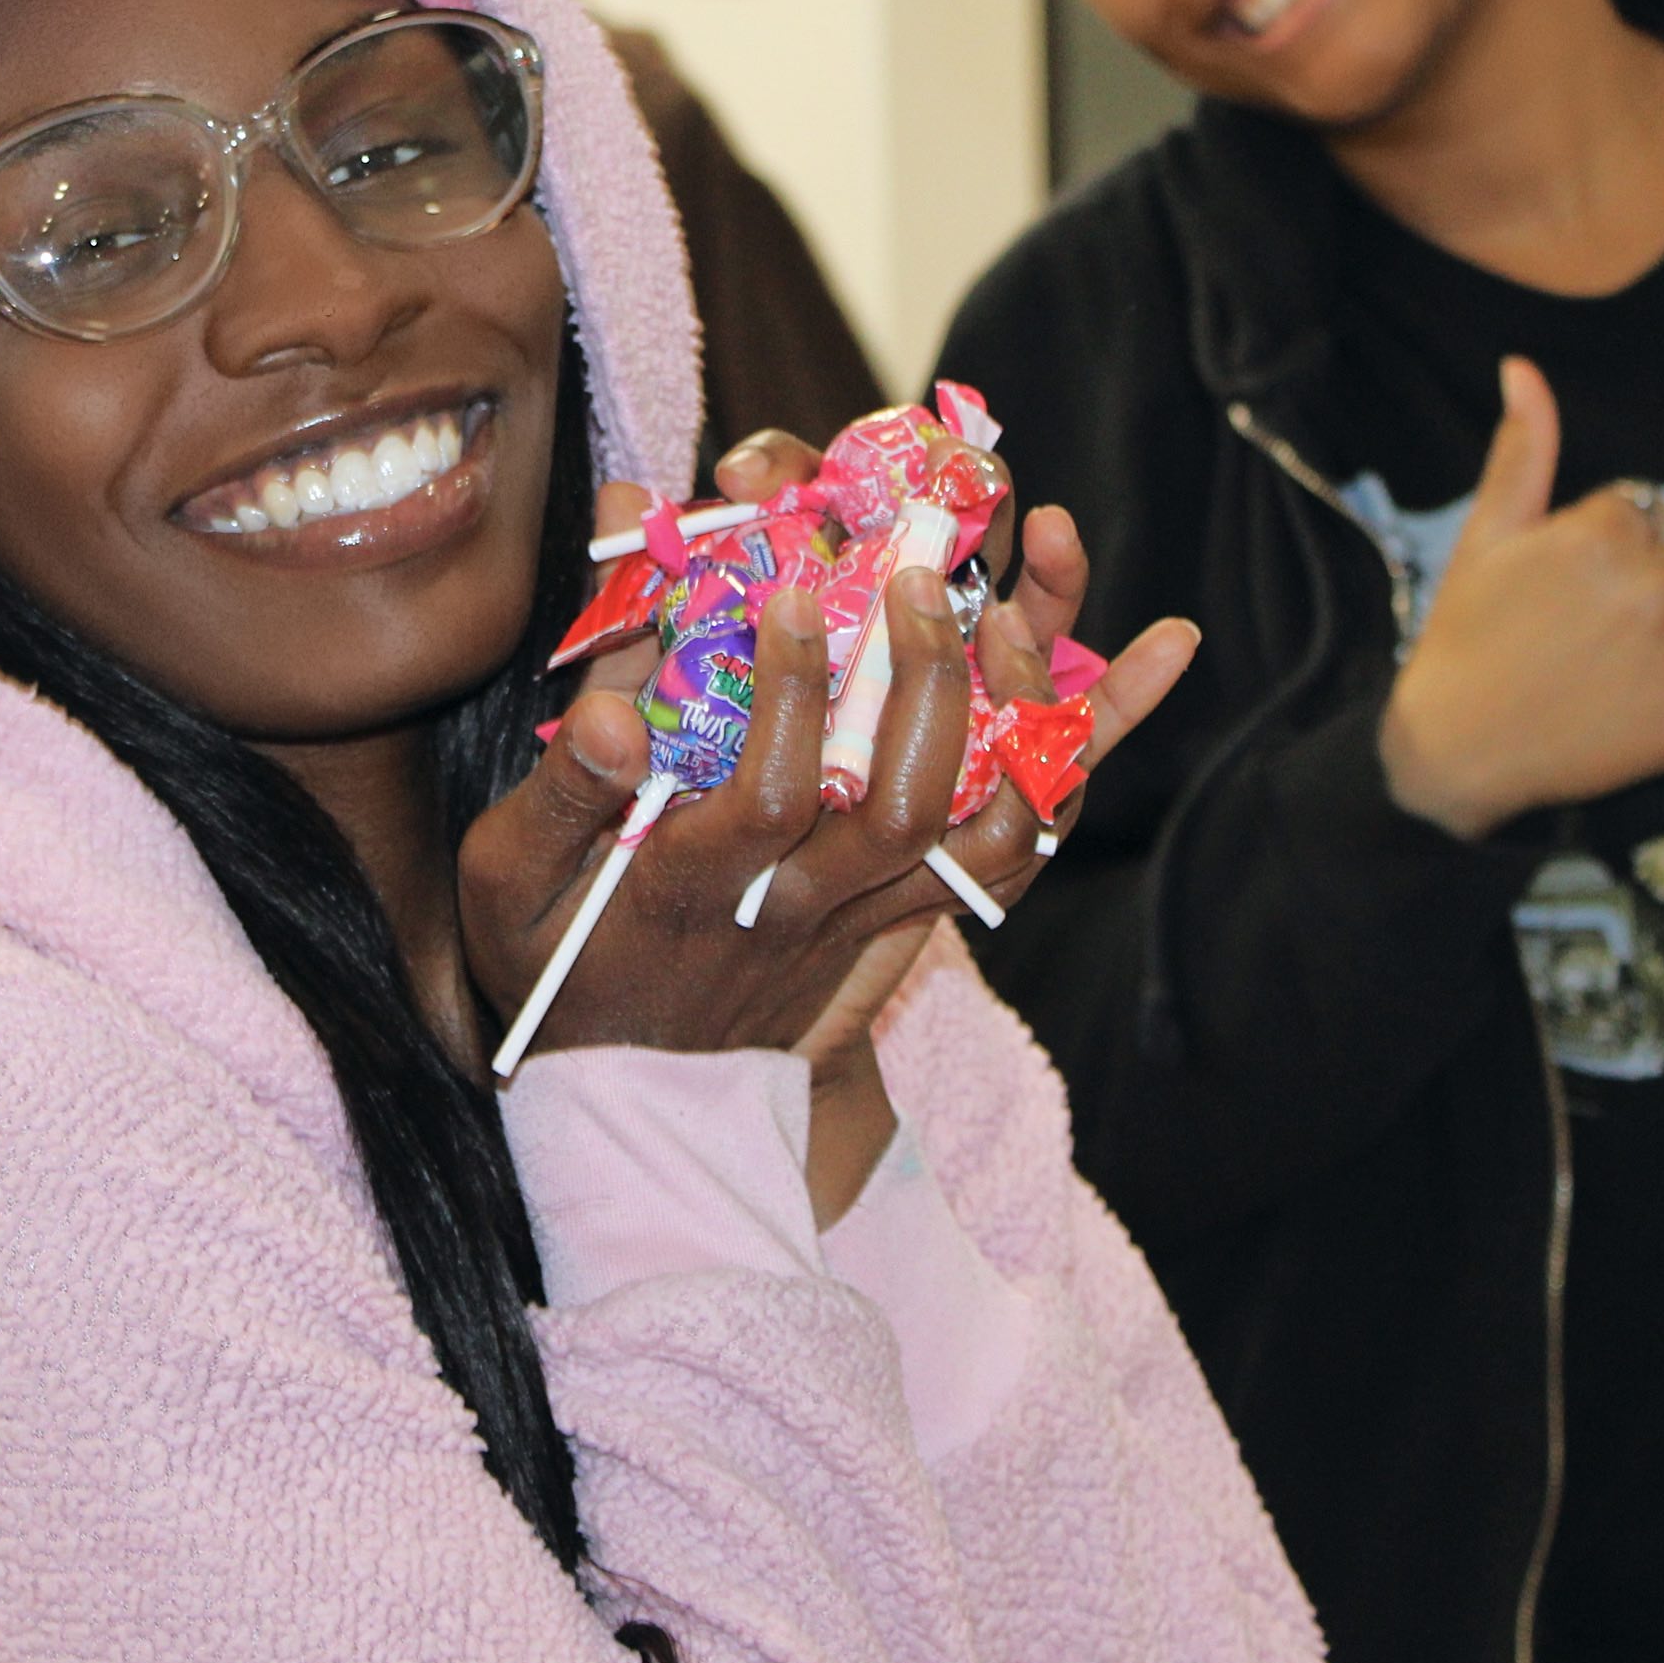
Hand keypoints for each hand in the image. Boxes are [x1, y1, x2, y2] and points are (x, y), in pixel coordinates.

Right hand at [467, 435, 1195, 1213]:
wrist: (633, 1094)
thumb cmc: (556, 960)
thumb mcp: (508, 882)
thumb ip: (560, 792)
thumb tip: (607, 712)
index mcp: (696, 881)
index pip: (772, 788)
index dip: (794, 687)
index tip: (790, 582)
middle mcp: (804, 904)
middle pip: (904, 802)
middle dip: (925, 676)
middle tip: (917, 568)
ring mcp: (872, 912)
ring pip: (990, 828)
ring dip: (1031, 706)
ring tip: (1032, 580)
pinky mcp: (914, 913)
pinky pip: (1025, 844)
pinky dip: (1095, 751)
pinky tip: (1155, 653)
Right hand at [1380, 357, 1663, 839]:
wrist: (1457, 748)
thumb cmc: (1465, 635)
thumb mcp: (1485, 534)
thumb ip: (1522, 449)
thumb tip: (1522, 366)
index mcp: (1606, 532)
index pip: (1638, 517)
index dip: (1592, 553)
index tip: (1551, 593)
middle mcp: (1656, 584)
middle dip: (1632, 594)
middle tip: (1569, 637)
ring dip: (1657, 649)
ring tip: (1590, 679)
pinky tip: (1618, 713)